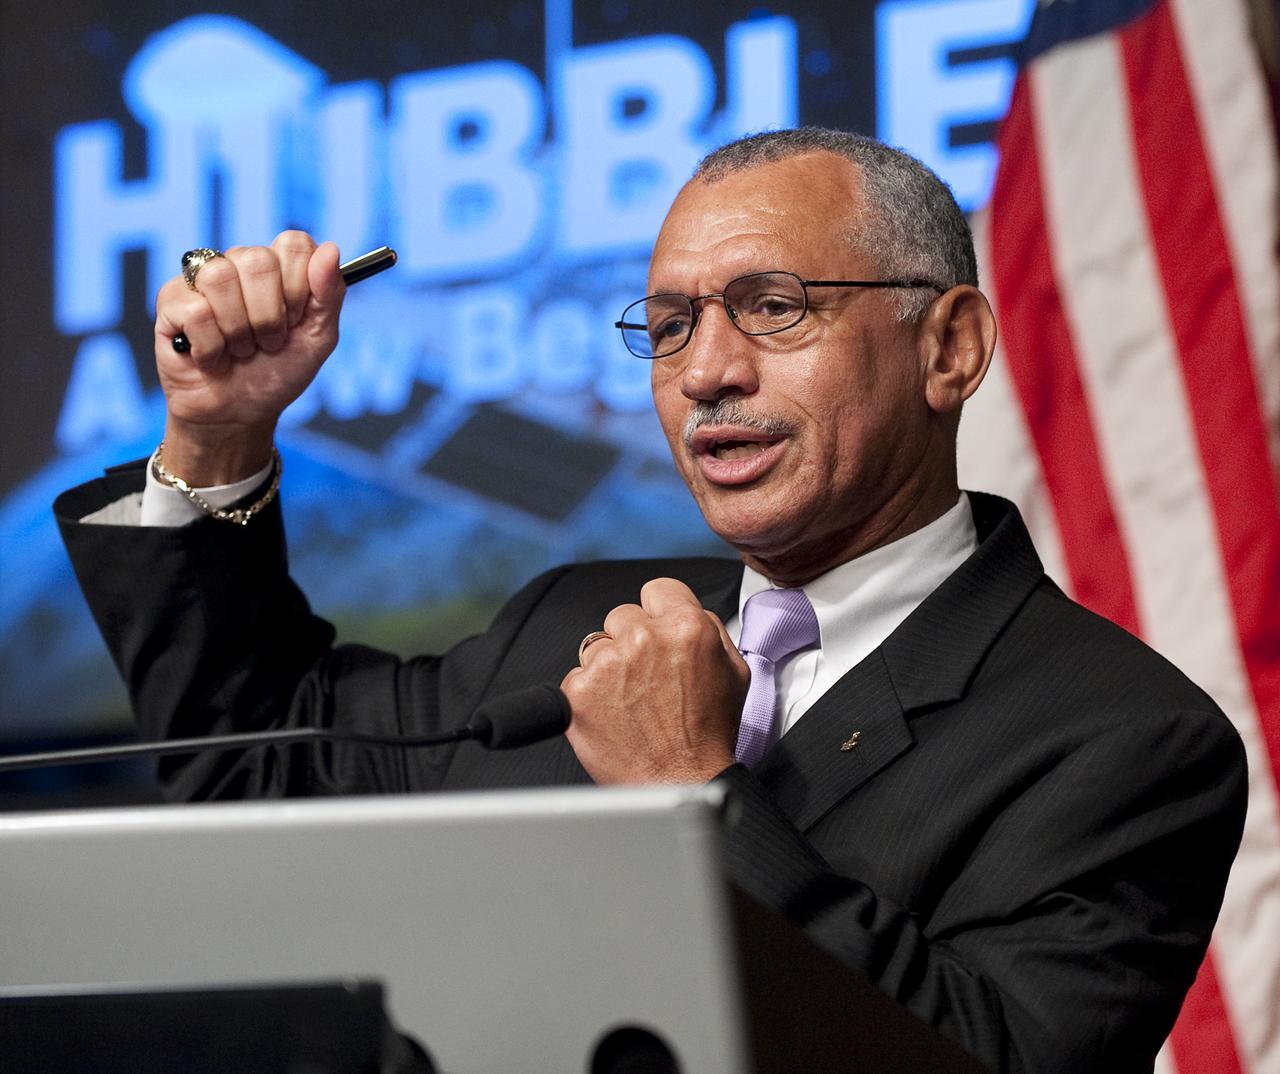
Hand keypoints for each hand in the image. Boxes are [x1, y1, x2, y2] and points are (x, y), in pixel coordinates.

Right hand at [153, 232, 345, 483]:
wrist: (240, 414)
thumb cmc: (278, 373)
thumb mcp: (317, 339)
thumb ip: (329, 294)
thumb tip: (330, 248)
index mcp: (278, 268)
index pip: (293, 244)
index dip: (298, 287)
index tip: (296, 320)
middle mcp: (238, 264)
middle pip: (257, 260)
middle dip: (270, 316)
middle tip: (268, 342)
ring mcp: (201, 280)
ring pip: (220, 278)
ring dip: (239, 331)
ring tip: (240, 349)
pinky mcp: (170, 302)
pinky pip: (195, 311)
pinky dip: (212, 347)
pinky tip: (212, 357)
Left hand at [561, 578, 748, 783]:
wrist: (680, 782)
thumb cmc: (709, 735)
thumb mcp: (734, 672)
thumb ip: (710, 630)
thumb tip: (688, 612)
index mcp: (687, 626)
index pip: (657, 589)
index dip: (658, 611)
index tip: (656, 630)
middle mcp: (645, 638)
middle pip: (622, 616)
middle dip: (632, 640)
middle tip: (647, 678)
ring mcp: (609, 663)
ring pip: (597, 645)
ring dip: (610, 667)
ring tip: (632, 701)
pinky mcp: (579, 690)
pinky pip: (576, 676)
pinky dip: (589, 695)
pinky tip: (613, 714)